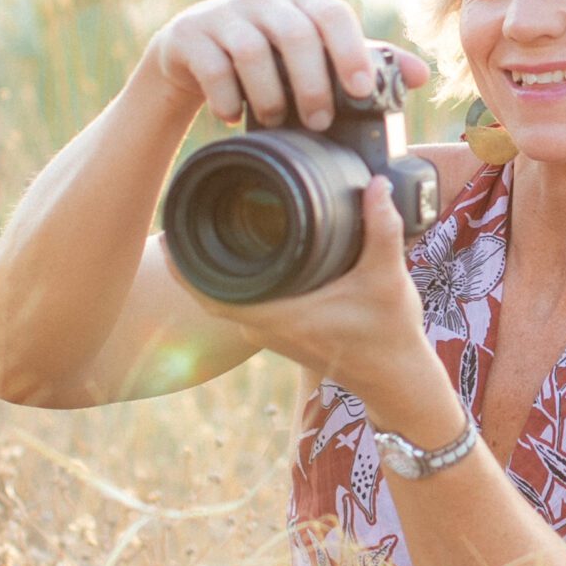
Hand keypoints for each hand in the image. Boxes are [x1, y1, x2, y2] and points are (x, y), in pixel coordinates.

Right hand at [143, 0, 430, 130]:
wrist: (194, 52)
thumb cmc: (270, 55)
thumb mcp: (316, 54)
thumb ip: (365, 62)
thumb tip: (419, 76)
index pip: (333, 14)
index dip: (349, 51)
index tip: (360, 90)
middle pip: (294, 35)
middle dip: (312, 84)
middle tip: (320, 122)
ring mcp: (224, 12)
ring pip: (252, 51)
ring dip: (270, 95)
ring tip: (277, 121)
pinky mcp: (190, 34)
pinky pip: (213, 67)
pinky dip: (227, 97)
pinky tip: (233, 116)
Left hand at [182, 176, 447, 422]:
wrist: (395, 380)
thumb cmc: (389, 335)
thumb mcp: (388, 278)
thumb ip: (383, 229)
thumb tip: (377, 185)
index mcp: (280, 316)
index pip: (209, 293)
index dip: (182, 263)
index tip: (170, 228)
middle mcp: (266, 328)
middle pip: (206, 292)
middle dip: (189, 255)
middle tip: (179, 212)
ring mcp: (270, 333)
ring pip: (221, 298)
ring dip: (207, 268)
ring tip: (199, 224)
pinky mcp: (279, 332)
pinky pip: (239, 303)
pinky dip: (228, 280)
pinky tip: (233, 250)